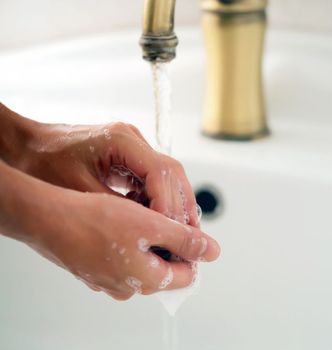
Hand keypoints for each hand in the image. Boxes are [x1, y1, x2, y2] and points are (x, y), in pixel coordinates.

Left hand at [17, 122, 198, 226]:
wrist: (22, 146)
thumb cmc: (41, 162)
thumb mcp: (80, 192)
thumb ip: (118, 209)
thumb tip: (149, 231)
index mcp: (122, 141)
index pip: (162, 173)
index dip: (170, 205)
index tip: (172, 231)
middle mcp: (133, 140)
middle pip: (172, 174)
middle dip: (181, 207)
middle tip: (188, 236)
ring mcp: (132, 148)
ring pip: (167, 178)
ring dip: (173, 206)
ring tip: (178, 234)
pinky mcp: (127, 158)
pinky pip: (152, 180)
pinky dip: (158, 202)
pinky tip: (158, 222)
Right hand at [29, 190, 219, 299]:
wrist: (48, 218)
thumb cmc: (96, 221)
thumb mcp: (153, 225)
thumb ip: (186, 240)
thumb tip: (212, 252)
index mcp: (148, 281)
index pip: (188, 273)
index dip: (193, 246)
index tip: (187, 224)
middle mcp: (129, 288)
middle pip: (165, 265)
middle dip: (169, 239)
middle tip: (162, 214)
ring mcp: (109, 281)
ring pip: (143, 258)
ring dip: (148, 236)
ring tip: (140, 212)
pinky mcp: (94, 269)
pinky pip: (122, 255)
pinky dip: (127, 238)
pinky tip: (121, 217)